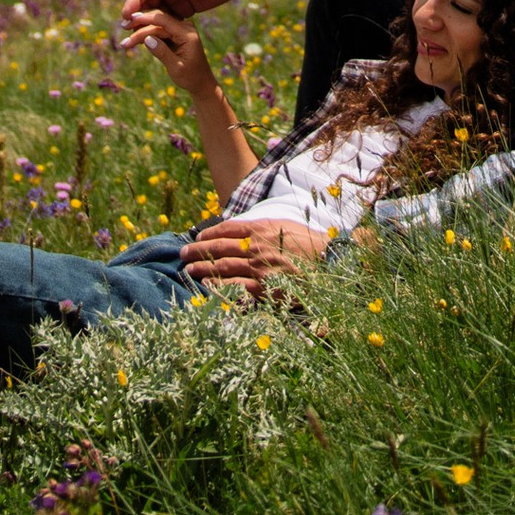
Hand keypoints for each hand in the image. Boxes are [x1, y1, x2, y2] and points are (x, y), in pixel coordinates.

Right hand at [123, 9, 213, 96]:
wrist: (200, 82)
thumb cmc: (190, 77)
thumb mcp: (176, 68)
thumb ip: (162, 52)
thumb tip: (146, 38)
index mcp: (187, 33)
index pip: (163, 20)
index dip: (145, 18)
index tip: (130, 20)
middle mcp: (184, 26)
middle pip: (158, 21)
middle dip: (139, 24)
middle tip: (123, 29)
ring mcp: (179, 28)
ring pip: (155, 25)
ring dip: (140, 30)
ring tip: (125, 41)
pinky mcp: (174, 33)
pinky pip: (158, 30)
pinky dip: (145, 34)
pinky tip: (133, 40)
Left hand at [179, 214, 330, 284]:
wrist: (331, 263)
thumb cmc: (310, 245)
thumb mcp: (285, 227)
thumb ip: (263, 229)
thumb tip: (244, 232)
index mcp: (262, 228)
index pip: (227, 228)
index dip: (209, 232)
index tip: (198, 236)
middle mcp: (256, 245)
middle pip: (219, 246)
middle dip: (198, 249)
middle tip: (183, 253)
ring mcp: (259, 267)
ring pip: (222, 266)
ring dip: (202, 267)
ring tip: (189, 269)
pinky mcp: (264, 287)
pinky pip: (235, 286)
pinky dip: (219, 285)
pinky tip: (207, 285)